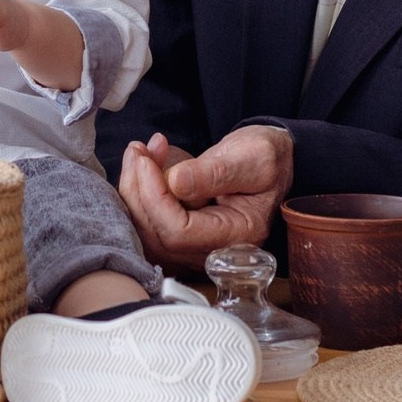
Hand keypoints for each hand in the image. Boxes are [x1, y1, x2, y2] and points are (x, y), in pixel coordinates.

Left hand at [116, 125, 292, 272]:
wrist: (268, 162)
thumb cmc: (266, 158)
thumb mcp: (252, 157)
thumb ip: (215, 172)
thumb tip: (175, 182)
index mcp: (238, 235)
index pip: (180, 232)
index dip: (155, 198)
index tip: (146, 161)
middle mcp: (214, 250)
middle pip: (156, 237)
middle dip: (137, 192)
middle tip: (138, 151)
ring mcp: (195, 247)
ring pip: (146, 233)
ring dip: (133, 191)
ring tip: (140, 153)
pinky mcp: (180, 235)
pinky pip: (148, 223)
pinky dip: (138, 193)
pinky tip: (146, 164)